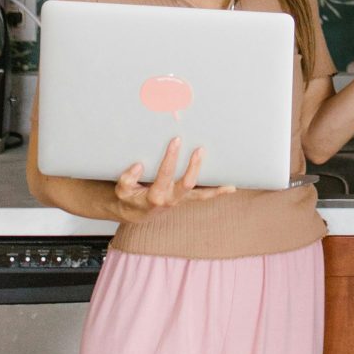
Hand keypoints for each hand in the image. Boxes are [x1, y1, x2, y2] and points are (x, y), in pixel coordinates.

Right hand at [113, 137, 235, 214]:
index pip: (165, 175)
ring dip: (215, 188)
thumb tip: (138, 166)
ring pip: (201, 195)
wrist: (136, 213)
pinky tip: (231, 187)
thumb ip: (127, 179)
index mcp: (155, 196)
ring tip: (229, 183)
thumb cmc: (129, 198)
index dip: (171, 158)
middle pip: (187, 184)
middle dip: (194, 167)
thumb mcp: (122, 190)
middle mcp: (171, 199)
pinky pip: (203, 197)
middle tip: (200, 149)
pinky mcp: (186, 199)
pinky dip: (217, 192)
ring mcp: (181, 200)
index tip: (176, 140)